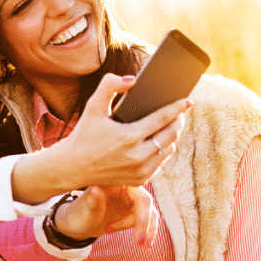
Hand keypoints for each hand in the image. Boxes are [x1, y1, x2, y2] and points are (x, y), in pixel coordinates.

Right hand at [50, 74, 188, 185]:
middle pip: (171, 135)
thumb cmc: (83, 134)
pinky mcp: (139, 180)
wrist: (72, 167)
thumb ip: (110, 85)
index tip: (188, 101)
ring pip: (168, 150)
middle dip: (177, 122)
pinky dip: (162, 151)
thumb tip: (133, 80)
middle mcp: (137, 156)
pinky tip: (159, 142)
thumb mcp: (93, 106)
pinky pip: (160, 162)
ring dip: (171, 137)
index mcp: (128, 137)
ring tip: (170, 126)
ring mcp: (140, 171)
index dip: (177, 108)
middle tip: (178, 113)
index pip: (162, 119)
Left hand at [53, 185, 158, 248]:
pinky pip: (145, 218)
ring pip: (148, 213)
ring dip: (143, 229)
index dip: (143, 218)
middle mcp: (125, 186)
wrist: (77, 224)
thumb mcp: (84, 212)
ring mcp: (130, 196)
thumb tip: (96, 189)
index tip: (139, 240)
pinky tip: (130, 238)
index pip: (139, 197)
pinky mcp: (132, 207)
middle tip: (141, 246)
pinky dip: (141, 230)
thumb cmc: (78, 216)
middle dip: (145, 226)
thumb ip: (92, 202)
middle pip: (146, 204)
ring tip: (122, 237)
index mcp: (115, 182)